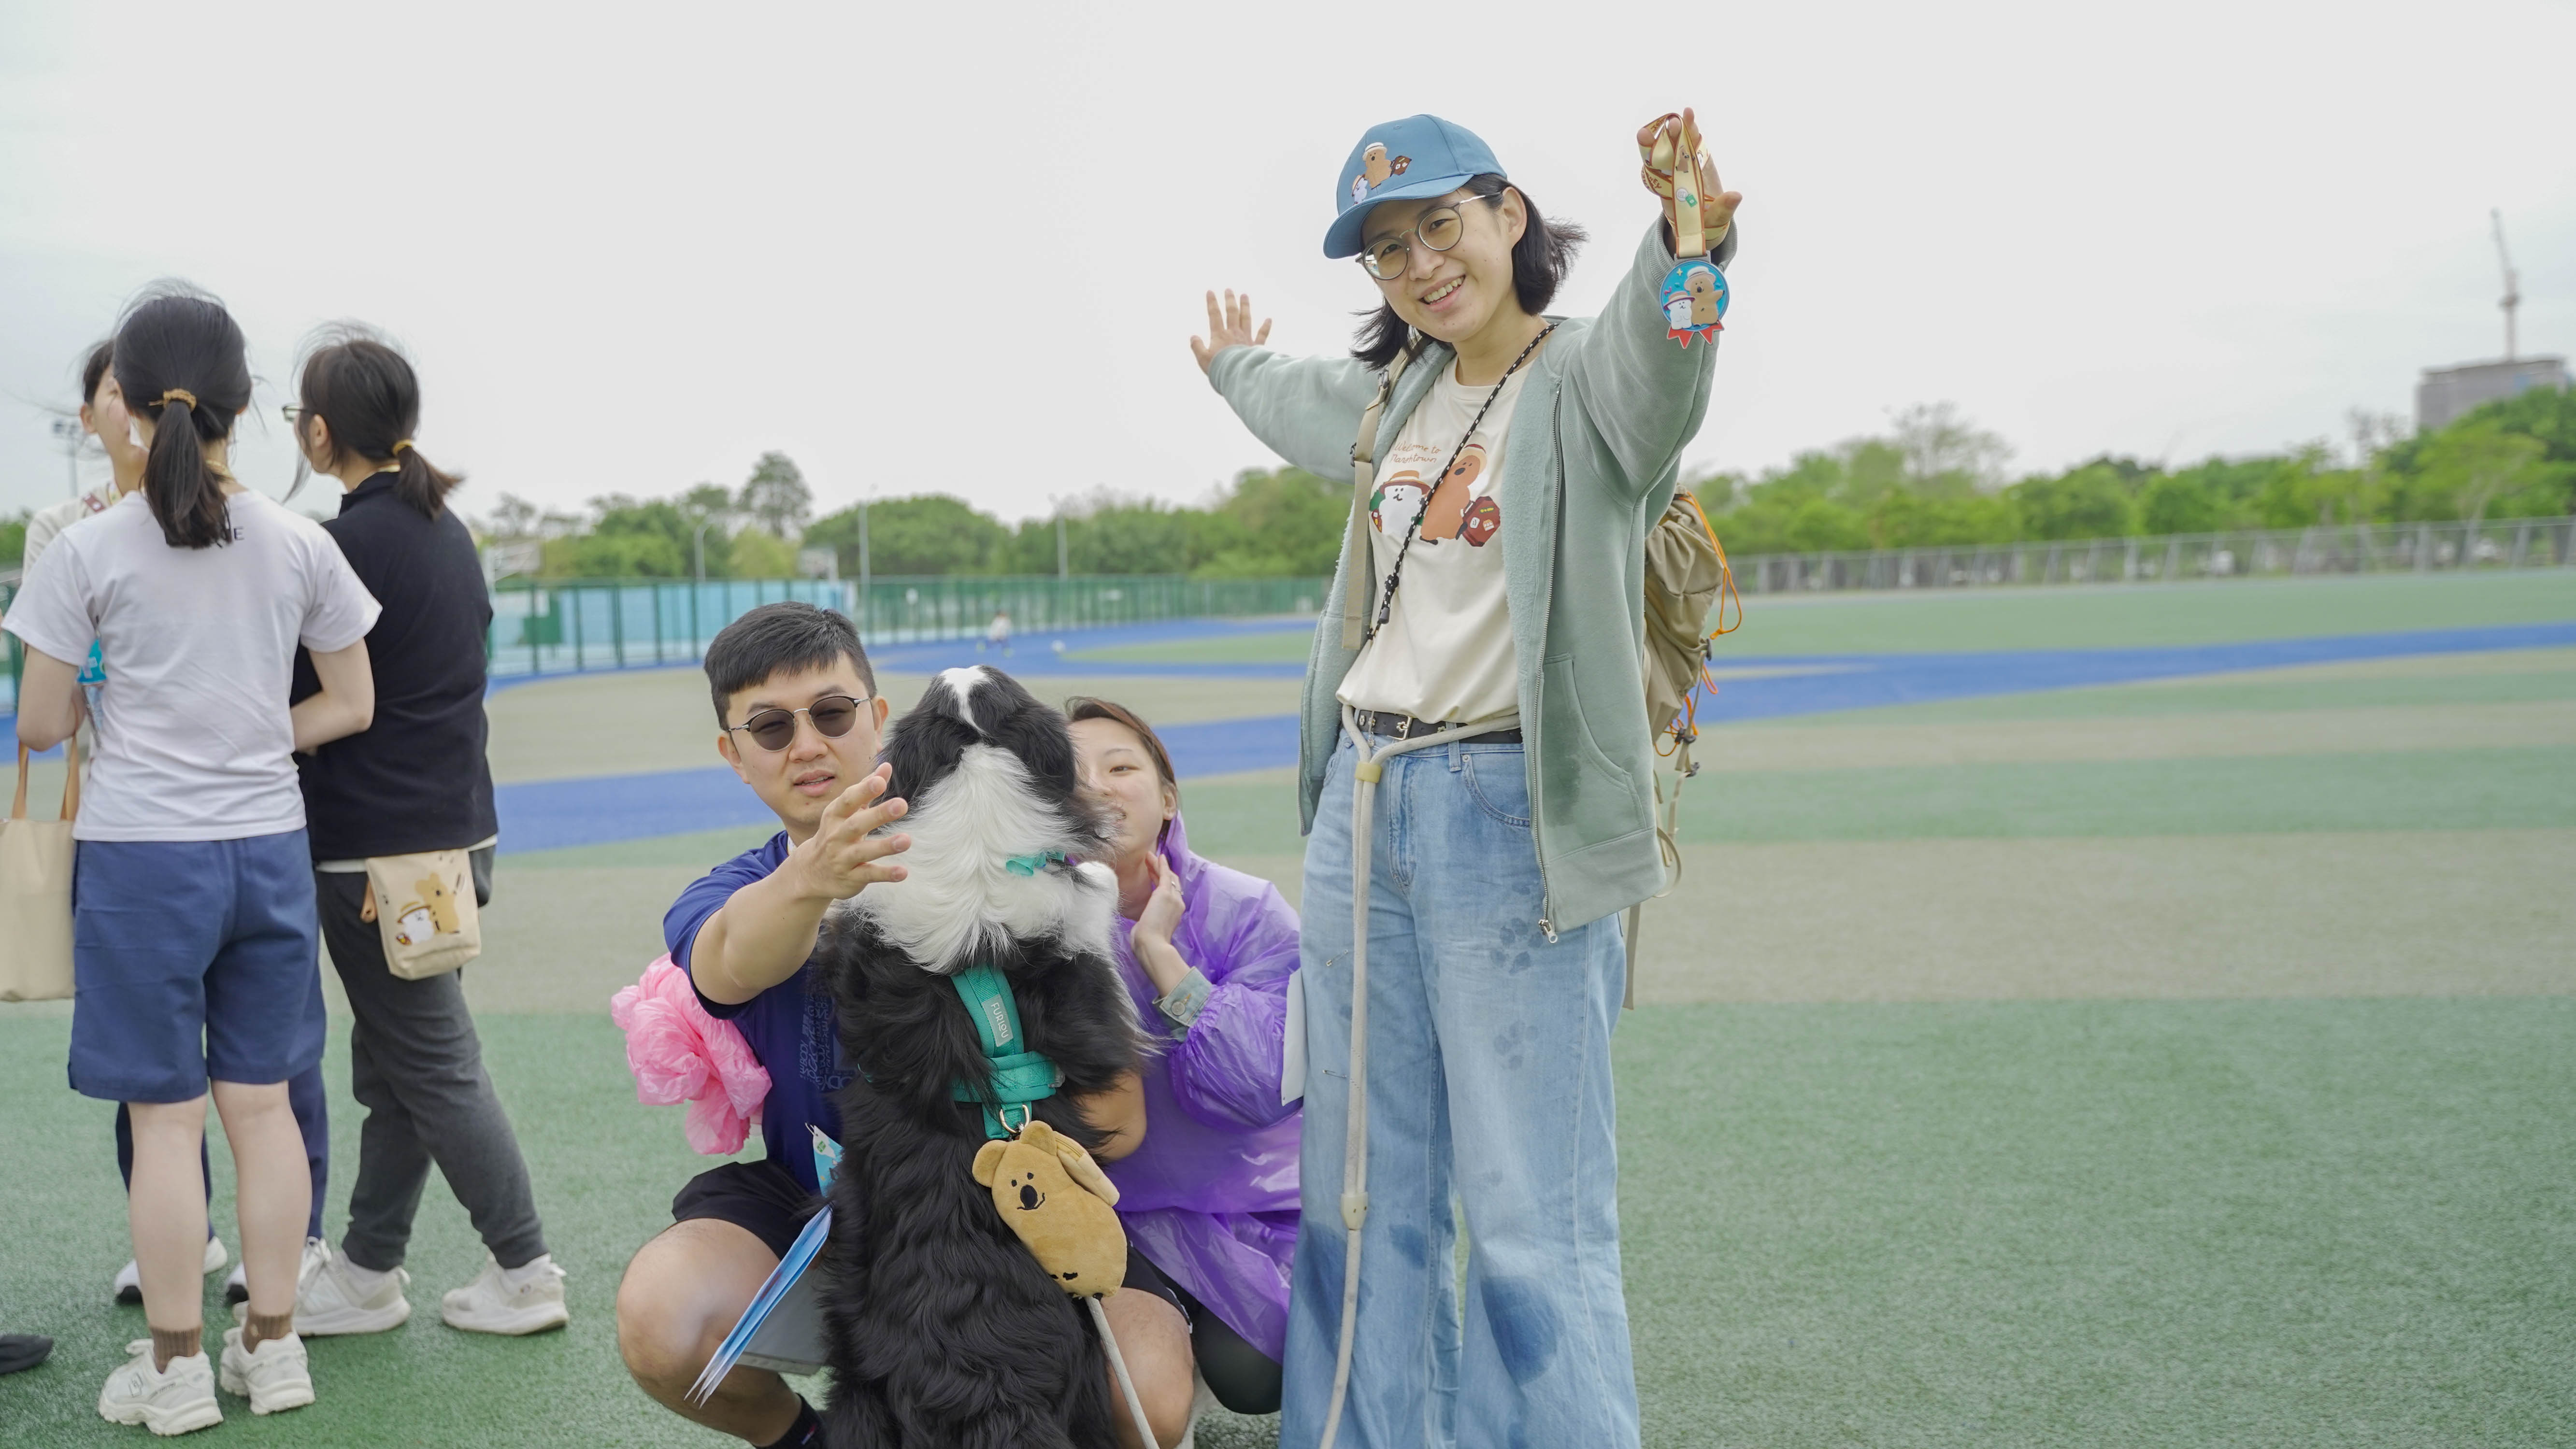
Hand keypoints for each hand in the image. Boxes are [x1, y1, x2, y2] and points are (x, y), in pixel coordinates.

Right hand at [788, 762, 910, 900]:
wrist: (810, 873)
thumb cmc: (836, 834)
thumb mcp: (846, 811)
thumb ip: (867, 789)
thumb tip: (886, 766)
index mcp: (836, 816)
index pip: (848, 800)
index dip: (863, 790)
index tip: (880, 781)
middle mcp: (837, 836)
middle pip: (857, 824)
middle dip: (879, 814)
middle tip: (902, 804)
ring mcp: (843, 858)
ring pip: (864, 852)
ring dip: (885, 846)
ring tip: (906, 840)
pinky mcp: (851, 878)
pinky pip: (869, 875)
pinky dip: (886, 874)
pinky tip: (903, 872)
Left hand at [1131, 852, 1184, 947]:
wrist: (1152, 944)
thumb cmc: (1148, 943)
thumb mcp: (1150, 930)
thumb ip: (1149, 923)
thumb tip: (1141, 924)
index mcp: (1174, 914)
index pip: (1171, 894)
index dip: (1163, 883)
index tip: (1155, 876)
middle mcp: (1178, 904)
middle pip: (1172, 882)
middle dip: (1162, 871)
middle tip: (1152, 861)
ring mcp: (1173, 898)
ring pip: (1168, 876)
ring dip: (1159, 865)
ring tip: (1149, 856)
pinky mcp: (1165, 893)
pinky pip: (1165, 874)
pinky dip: (1161, 864)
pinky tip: (1157, 856)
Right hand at [1190, 289, 1272, 373]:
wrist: (1239, 376)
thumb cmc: (1219, 369)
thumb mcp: (1203, 359)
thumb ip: (1197, 346)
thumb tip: (1193, 336)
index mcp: (1219, 335)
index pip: (1214, 315)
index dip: (1212, 303)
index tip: (1210, 292)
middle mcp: (1234, 333)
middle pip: (1232, 313)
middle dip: (1229, 300)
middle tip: (1229, 290)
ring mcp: (1246, 338)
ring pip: (1246, 318)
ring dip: (1245, 306)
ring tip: (1245, 295)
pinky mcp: (1256, 347)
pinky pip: (1262, 335)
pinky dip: (1265, 327)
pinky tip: (1269, 319)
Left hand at [1636, 107, 1741, 244]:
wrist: (1706, 223)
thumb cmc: (1705, 225)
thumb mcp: (1714, 222)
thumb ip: (1723, 209)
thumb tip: (1736, 196)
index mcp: (1670, 194)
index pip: (1656, 173)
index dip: (1651, 157)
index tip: (1645, 140)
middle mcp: (1673, 177)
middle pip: (1664, 155)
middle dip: (1666, 139)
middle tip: (1671, 124)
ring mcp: (1684, 166)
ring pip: (1677, 145)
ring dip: (1678, 129)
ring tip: (1684, 114)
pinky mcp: (1696, 160)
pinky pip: (1691, 143)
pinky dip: (1690, 129)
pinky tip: (1689, 114)